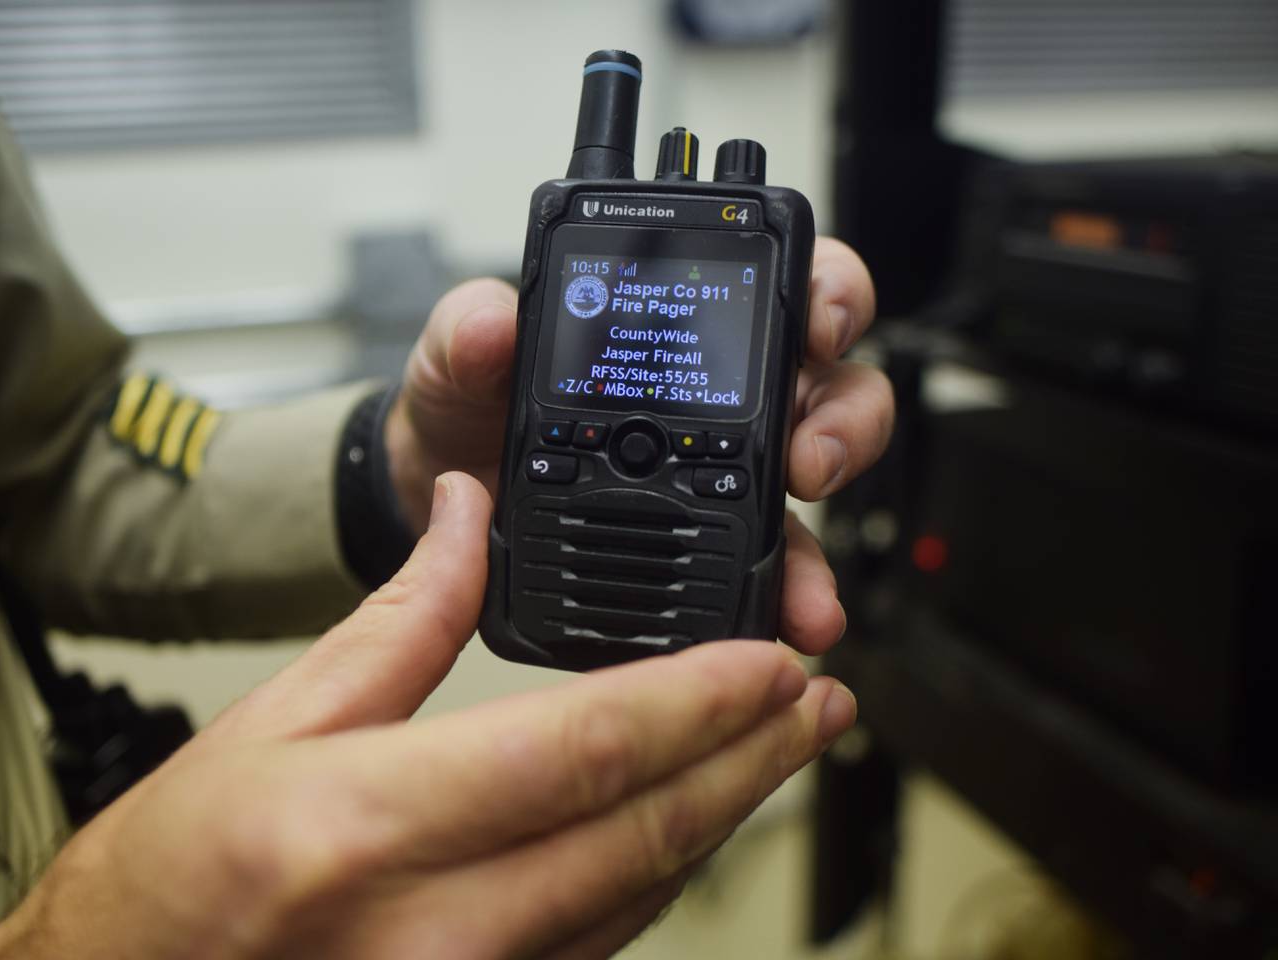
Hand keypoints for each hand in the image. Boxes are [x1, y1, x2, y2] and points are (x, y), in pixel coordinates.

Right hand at [0, 473, 855, 958]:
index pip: (581, 751)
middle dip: (750, 761)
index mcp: (368, 826)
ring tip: (779, 752)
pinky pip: (599, 944)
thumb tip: (465, 514)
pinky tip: (687, 827)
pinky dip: (654, 876)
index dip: (697, 701)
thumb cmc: (172, 876)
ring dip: (721, 817)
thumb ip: (400, 615)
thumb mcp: (276, 717)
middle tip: (818, 703)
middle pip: (642, 834)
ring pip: (638, 897)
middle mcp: (430, 931)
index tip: (770, 661)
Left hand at [387, 239, 890, 654]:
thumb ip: (472, 329)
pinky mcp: (703, 544)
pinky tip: (782, 619)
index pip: (783, 289)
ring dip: (823, 535)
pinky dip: (786, 595)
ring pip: (811, 490)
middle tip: (808, 460)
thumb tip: (494, 324)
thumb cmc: (467, 405)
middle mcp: (720, 395)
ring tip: (807, 582)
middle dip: (843, 422)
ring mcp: (721, 475)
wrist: (436, 493)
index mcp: (677, 328)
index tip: (820, 328)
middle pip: (828, 390)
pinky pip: (765, 566)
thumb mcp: (459, 354)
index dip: (828, 296)